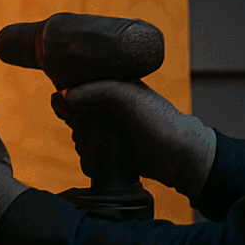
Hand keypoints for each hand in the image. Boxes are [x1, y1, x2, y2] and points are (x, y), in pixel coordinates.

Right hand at [51, 80, 215, 198]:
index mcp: (117, 86)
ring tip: (90, 144)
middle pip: (78, 110)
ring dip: (81, 140)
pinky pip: (91, 150)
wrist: (181, 158)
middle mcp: (114, 106)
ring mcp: (114, 128)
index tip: (63, 107)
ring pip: (82, 132)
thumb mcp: (129, 97)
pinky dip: (87, 155)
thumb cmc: (161, 122)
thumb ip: (98, 90)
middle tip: (80, 127)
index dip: (68, 95)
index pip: (83, 85)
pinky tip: (93, 159)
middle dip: (74, 120)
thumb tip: (66, 96)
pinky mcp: (114, 150)